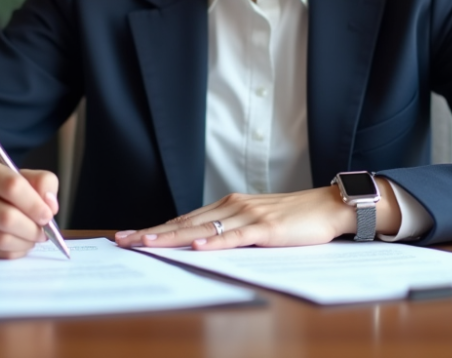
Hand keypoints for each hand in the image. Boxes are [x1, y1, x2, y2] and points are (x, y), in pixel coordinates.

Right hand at [0, 159, 59, 258]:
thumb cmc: (0, 190)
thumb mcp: (22, 176)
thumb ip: (42, 183)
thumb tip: (49, 206)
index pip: (12, 186)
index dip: (35, 204)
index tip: (48, 215)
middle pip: (6, 217)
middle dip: (33, 229)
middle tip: (44, 232)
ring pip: (1, 239)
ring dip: (25, 242)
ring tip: (32, 237)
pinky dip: (14, 251)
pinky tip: (17, 243)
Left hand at [115, 179, 398, 249]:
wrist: (329, 206)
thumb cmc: (294, 218)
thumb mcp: (256, 222)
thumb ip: (231, 230)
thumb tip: (201, 244)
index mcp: (228, 206)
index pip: (184, 219)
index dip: (156, 228)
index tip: (129, 236)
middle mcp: (233, 206)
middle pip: (185, 222)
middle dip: (152, 233)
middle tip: (122, 241)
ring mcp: (249, 216)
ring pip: (202, 229)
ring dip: (171, 237)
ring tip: (146, 243)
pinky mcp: (266, 229)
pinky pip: (235, 237)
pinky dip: (214, 242)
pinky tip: (195, 245)